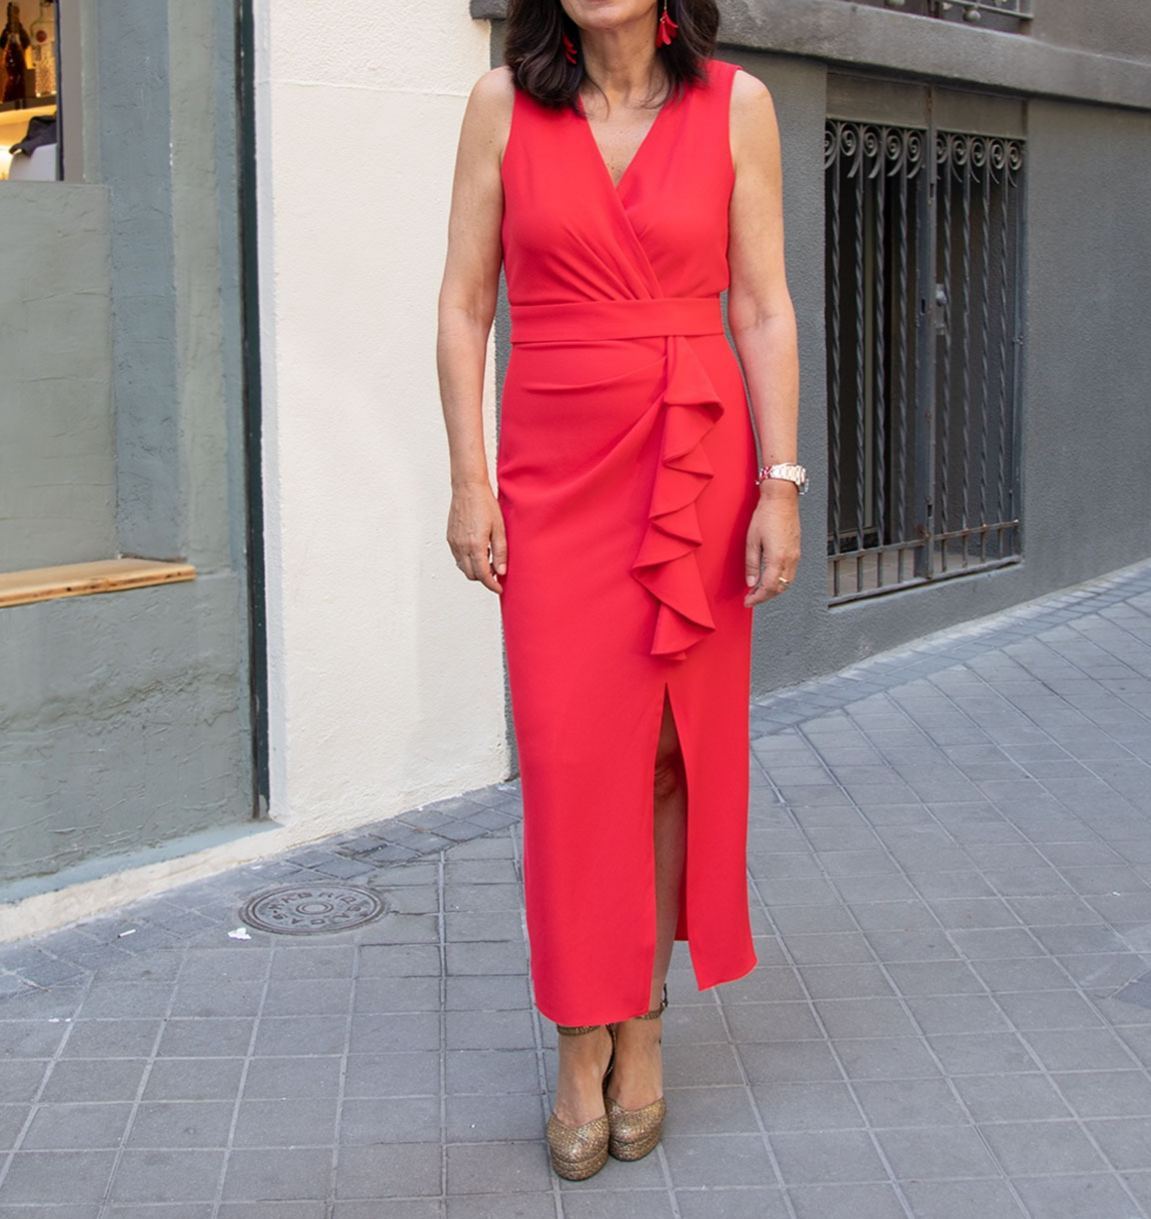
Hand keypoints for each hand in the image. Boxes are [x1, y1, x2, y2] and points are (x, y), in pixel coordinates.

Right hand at [447, 482, 506, 593]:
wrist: (468, 488)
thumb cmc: (485, 504)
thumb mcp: (499, 529)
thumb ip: (500, 552)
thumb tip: (501, 571)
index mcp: (475, 545)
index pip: (483, 575)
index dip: (492, 585)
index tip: (499, 588)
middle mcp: (461, 546)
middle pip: (471, 574)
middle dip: (484, 578)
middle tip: (496, 571)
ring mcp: (454, 543)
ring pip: (463, 567)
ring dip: (475, 569)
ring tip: (488, 558)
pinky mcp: (450, 538)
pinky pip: (457, 558)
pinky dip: (467, 561)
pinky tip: (478, 550)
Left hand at [743, 482, 799, 606]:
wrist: (781, 499)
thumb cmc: (766, 515)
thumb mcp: (752, 541)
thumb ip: (752, 565)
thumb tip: (751, 582)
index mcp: (778, 558)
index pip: (768, 587)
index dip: (757, 598)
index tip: (748, 602)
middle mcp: (790, 559)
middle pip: (780, 588)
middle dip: (765, 597)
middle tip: (751, 598)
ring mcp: (796, 555)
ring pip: (787, 582)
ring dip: (774, 590)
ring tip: (759, 590)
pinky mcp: (797, 550)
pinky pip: (791, 573)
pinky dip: (780, 580)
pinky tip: (770, 578)